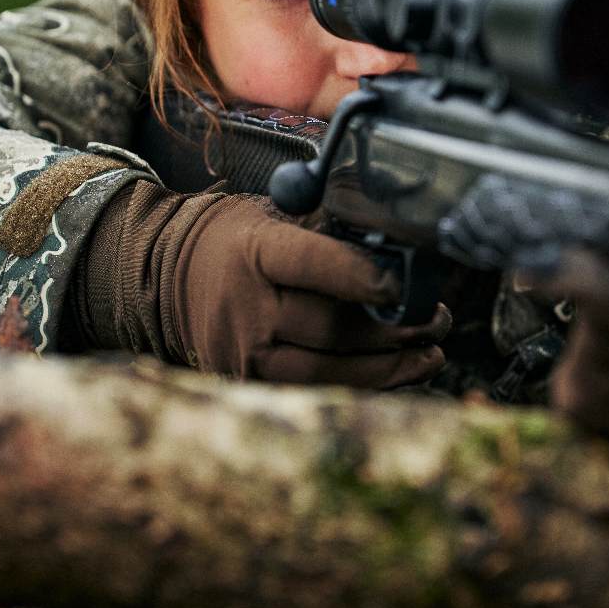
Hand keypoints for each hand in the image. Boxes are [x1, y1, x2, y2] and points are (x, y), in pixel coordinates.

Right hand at [174, 194, 449, 385]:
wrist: (170, 276)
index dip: (363, 277)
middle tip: (438, 318)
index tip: (406, 285)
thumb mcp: (273, 215)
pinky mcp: (249, 386)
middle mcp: (245, 310)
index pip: (313, 266)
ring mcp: (244, 356)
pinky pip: (317, 392)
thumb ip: (328, 227)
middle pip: (332, 328)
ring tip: (430, 352)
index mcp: (253, 252)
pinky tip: (399, 373)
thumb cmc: (237, 240)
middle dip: (396, 328)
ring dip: (391, 366)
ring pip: (330, 371)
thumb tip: (398, 243)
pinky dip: (364, 386)